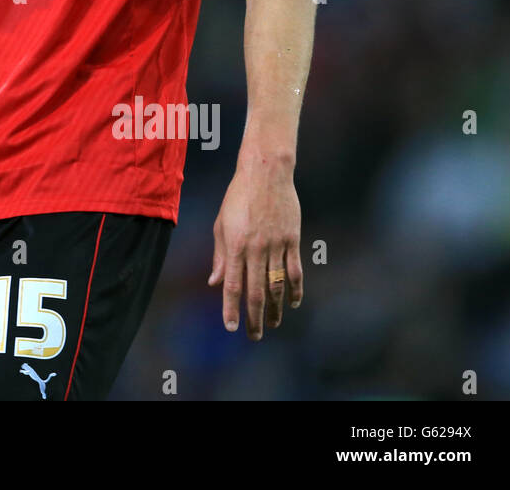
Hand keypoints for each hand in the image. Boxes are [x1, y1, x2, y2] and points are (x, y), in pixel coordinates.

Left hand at [207, 158, 302, 339]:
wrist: (265, 173)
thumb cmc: (237, 197)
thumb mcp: (221, 224)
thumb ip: (219, 255)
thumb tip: (214, 282)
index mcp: (235, 245)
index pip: (232, 284)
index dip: (231, 308)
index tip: (230, 327)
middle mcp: (256, 249)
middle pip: (256, 291)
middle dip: (255, 317)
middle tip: (254, 336)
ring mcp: (276, 245)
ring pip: (277, 286)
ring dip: (276, 309)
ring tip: (273, 324)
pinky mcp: (292, 240)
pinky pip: (295, 271)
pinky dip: (295, 290)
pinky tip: (292, 303)